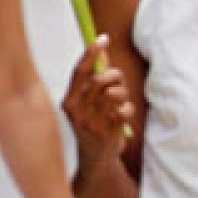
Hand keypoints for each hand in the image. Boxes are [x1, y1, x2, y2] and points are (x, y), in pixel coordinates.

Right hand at [63, 36, 132, 159]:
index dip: (91, 53)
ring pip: (115, 93)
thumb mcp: (88, 102)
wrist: (95, 159)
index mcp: (69, 101)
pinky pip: (125, 110)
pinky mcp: (107, 132)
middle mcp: (76, 111)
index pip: (79, 71)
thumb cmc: (93, 123)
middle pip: (101, 79)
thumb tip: (102, 50)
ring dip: (123, 94)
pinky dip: (128, 110)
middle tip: (119, 84)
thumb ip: (94, 77)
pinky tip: (121, 117)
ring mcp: (91, 122)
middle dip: (116, 77)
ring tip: (120, 102)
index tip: (103, 38)